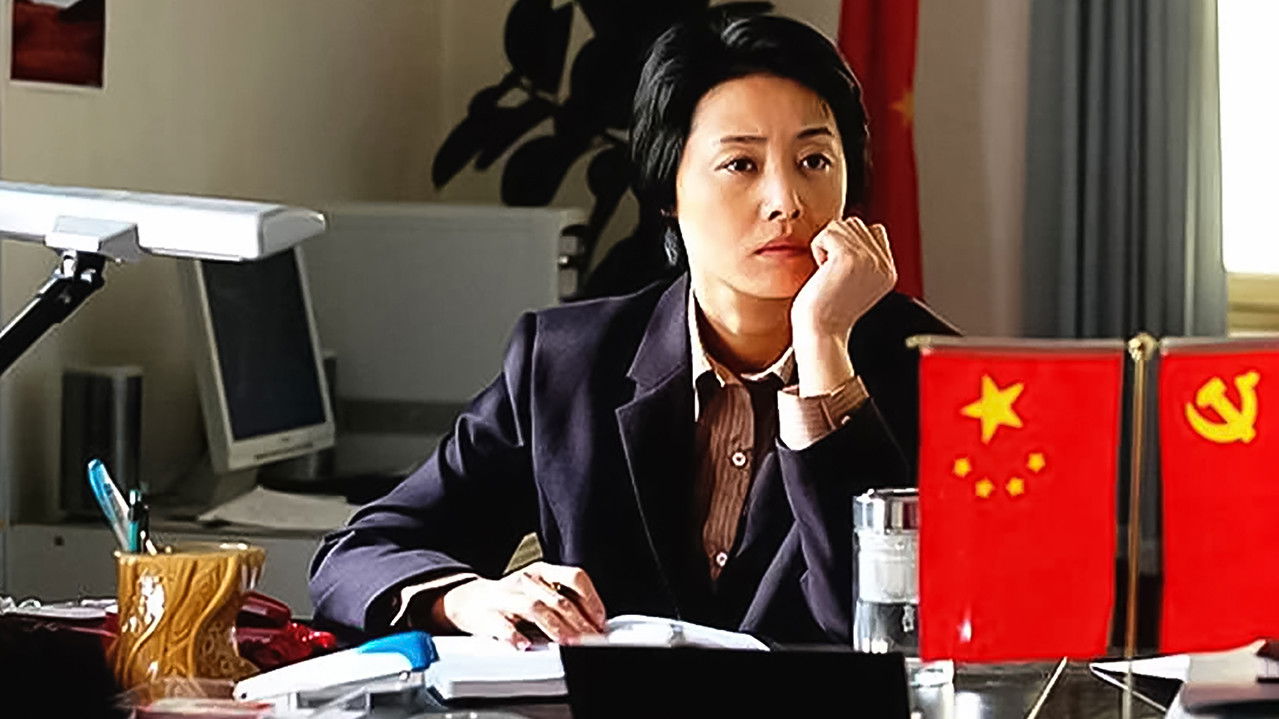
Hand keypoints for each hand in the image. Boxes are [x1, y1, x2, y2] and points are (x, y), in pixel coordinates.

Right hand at [432, 562, 606, 648]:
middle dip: (578, 622)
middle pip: (558, 599)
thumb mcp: (539, 590)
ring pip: (535, 608)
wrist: (469, 600)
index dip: (591, 600)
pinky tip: (524, 645)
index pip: (574, 578)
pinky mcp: (487, 614)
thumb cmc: (511, 597)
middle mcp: (526, 580)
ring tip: (567, 644)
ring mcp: (506, 596)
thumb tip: (594, 620)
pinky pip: (502, 624)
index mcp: (542, 572)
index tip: (600, 621)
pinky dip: (514, 635)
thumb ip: (563, 600)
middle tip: (590, 640)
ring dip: (555, 628)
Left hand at [790, 217, 895, 394]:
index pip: (875, 230)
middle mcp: (882, 264)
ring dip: (826, 245)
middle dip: (837, 243)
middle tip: (832, 273)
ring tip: (827, 272)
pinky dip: (817, 248)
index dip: (851, 242)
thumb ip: (862, 256)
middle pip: (856, 224)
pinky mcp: (850, 257)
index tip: (840, 270)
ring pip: (841, 225)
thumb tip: (849, 227)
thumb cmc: (827, 311)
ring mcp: (868, 259)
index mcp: (887, 271)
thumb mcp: (854, 281)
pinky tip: (821, 271)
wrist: (820, 332)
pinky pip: (827, 233)